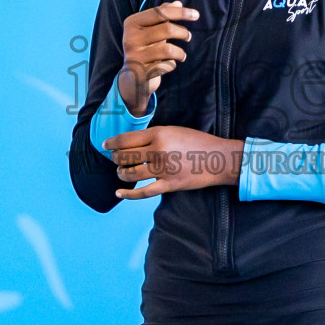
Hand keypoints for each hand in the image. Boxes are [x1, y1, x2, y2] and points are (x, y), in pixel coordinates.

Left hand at [104, 126, 243, 198]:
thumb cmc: (197, 142)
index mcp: (158, 134)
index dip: (112, 143)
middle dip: (115, 158)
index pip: (126, 139)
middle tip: (115, 159)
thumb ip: (153, 135)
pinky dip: (128, 194)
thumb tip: (132, 142)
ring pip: (131, 174)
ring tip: (120, 172)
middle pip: (125, 156)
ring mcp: (163, 170)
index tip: (105, 145)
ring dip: (121, 173)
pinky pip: (143, 192)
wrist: (219, 159)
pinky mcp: (168, 185)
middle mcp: (158, 151)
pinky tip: (119, 193)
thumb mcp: (174, 130)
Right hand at [118, 1, 198, 116]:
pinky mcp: (141, 72)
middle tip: (188, 37)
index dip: (180, 12)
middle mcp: (130, 38)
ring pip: (168, 49)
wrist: (132, 77)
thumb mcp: (151, 29)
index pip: (159, 12)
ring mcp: (134, 56)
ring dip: (180, 52)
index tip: (196, 15)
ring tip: (182, 55)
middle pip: (167, 29)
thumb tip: (178, 2)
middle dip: (183, 33)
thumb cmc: (145, 48)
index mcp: (132, 23)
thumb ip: (162, 15)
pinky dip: (172, 64)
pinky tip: (169, 64)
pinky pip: (166, 65)